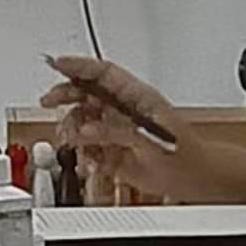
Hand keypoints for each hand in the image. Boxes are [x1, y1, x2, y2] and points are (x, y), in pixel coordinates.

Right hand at [40, 56, 206, 201]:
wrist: (196, 182)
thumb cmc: (186, 155)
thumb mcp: (150, 138)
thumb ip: (115, 131)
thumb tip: (86, 129)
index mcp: (135, 97)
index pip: (102, 73)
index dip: (78, 65)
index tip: (57, 63)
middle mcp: (121, 110)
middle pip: (85, 92)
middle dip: (64, 95)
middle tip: (49, 101)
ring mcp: (115, 129)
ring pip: (81, 120)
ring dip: (71, 129)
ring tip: (71, 140)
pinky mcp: (111, 151)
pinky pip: (86, 147)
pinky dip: (81, 153)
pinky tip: (87, 161)